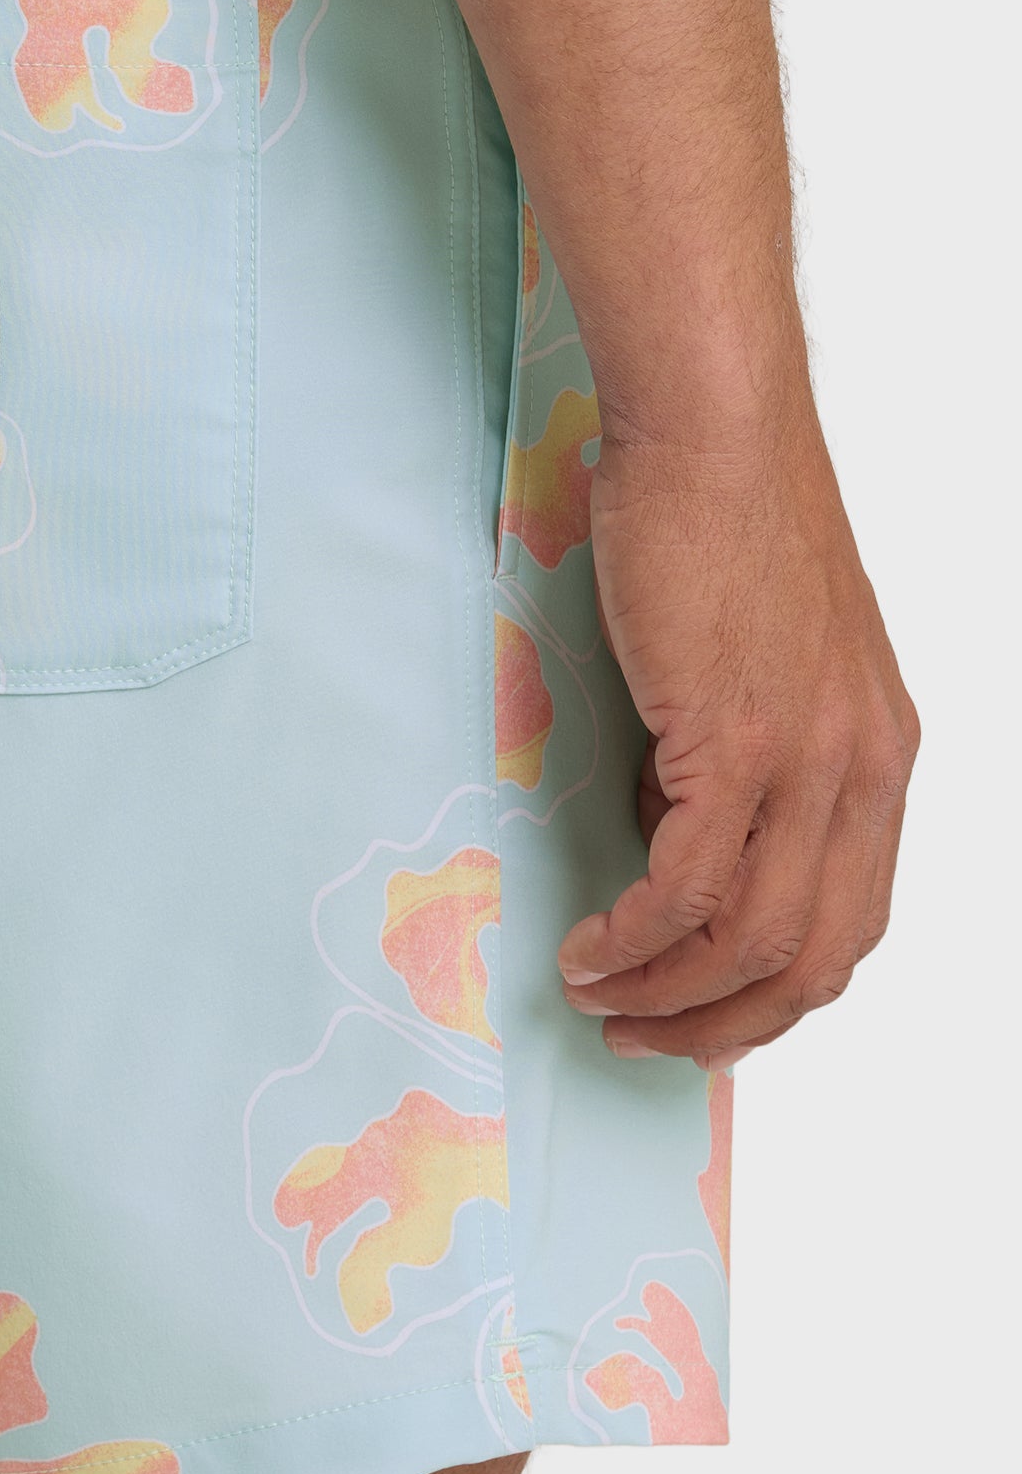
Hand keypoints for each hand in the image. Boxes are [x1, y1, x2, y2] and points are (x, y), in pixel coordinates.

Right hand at [558, 404, 917, 1067]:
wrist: (715, 435)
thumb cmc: (724, 519)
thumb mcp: (763, 661)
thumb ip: (741, 756)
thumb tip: (676, 829)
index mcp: (880, 754)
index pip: (851, 919)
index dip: (774, 991)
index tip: (701, 1012)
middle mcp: (864, 769)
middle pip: (814, 957)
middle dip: (723, 1023)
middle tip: (644, 1037)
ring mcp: (809, 759)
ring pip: (751, 937)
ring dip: (665, 993)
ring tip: (596, 996)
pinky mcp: (738, 739)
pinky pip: (688, 883)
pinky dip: (636, 936)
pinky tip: (593, 944)